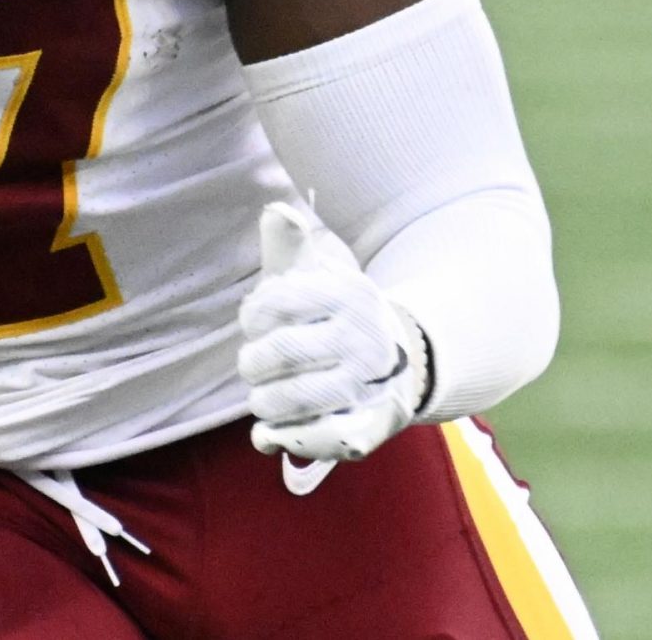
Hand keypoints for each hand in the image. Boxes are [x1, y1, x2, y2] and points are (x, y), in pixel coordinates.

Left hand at [239, 200, 426, 486]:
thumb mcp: (316, 275)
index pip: (275, 303)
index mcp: (348, 294)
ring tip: (261, 397)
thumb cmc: (336, 314)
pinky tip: (268, 435)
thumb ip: (291, 246)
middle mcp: (363, 338)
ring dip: (264, 402)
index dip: (253, 315)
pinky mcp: (371, 426)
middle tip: (253, 365)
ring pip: (294, 399)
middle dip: (253, 363)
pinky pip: (322, 440)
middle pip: (281, 353)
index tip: (255, 321)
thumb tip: (277, 210)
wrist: (398, 361)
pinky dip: (287, 441)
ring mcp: (369, 385)